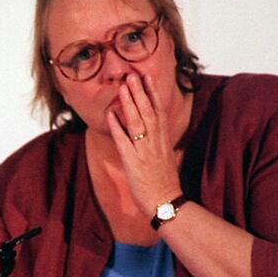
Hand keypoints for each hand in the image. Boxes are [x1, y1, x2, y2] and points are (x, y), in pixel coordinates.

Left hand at [107, 73, 182, 215]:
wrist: (166, 201)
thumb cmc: (164, 181)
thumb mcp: (165, 156)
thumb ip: (159, 141)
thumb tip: (154, 130)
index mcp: (163, 139)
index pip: (158, 110)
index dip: (153, 92)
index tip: (148, 76)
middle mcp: (155, 141)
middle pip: (147, 111)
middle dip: (139, 92)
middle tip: (132, 75)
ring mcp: (144, 150)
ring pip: (137, 122)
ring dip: (129, 103)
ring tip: (122, 87)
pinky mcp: (133, 161)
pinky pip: (124, 141)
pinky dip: (117, 127)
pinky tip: (111, 114)